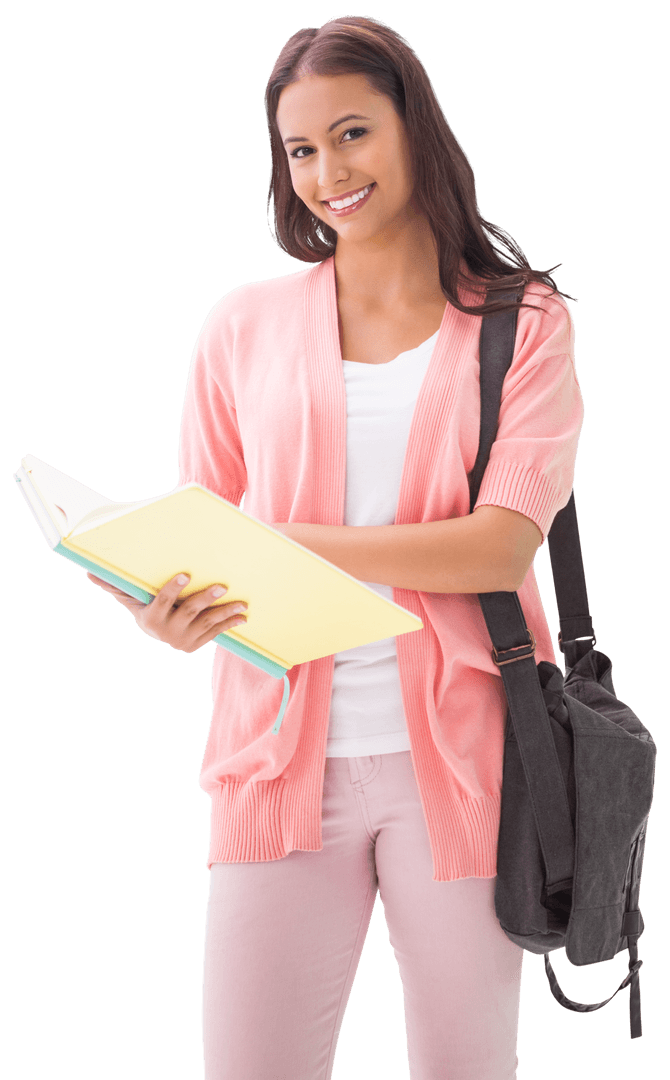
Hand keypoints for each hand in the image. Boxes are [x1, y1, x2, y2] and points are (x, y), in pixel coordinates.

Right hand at [86, 572, 247, 653]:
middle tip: (222, 585)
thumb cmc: (144, 608)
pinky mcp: (196, 645)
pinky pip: (215, 633)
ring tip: (241, 602)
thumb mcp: (130, 599)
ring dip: (225, 612)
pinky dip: (229, 625)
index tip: (185, 574)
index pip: (163, 601)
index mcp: (151, 619)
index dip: (173, 588)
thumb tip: (89, 572)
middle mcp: (166, 633)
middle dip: (206, 598)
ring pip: (206, 623)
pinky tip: (242, 616)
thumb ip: (114, 586)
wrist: (156, 635)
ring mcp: (183, 641)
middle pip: (189, 612)